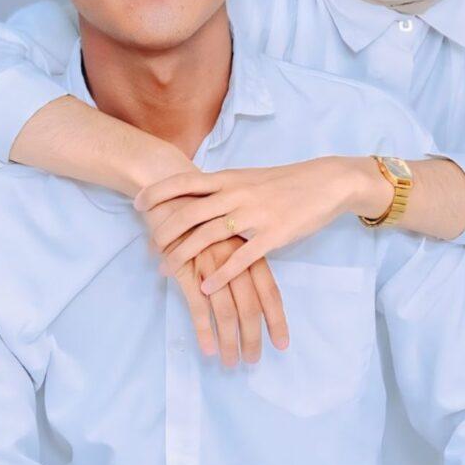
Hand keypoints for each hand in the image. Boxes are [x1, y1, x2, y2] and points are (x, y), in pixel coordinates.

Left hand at [137, 157, 379, 286]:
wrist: (326, 182)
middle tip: (149, 247)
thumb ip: (222, 186)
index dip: (158, 192)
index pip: (185, 182)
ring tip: (165, 269)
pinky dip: (220, 274)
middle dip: (164, 230)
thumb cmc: (285, 182)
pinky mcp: (273, 235)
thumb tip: (194, 191)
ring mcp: (254, 214)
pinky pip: (241, 257)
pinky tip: (204, 287)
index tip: (137, 203)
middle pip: (189, 212)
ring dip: (183, 254)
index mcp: (229, 178)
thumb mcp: (248, 177)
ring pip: (208, 235)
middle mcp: (237, 193)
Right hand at [193, 234, 289, 366]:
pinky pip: (198, 308)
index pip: (269, 293)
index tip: (281, 344)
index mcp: (249, 254)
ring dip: (230, 341)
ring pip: (225, 312)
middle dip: (252, 338)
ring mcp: (210, 268)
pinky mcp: (186, 272)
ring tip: (231, 362)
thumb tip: (256, 300)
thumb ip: (244, 264)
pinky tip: (208, 350)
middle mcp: (234, 262)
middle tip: (253, 361)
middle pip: (250, 307)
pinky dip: (204, 331)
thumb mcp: (231, 239)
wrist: (171, 201)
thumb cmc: (204, 222)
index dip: (277, 321)